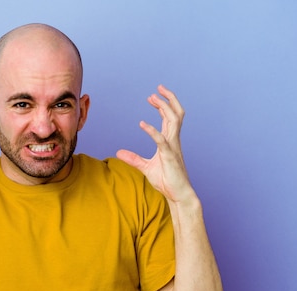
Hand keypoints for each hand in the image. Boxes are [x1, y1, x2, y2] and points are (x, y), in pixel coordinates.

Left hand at [116, 85, 195, 203]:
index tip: (152, 97)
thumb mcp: (145, 168)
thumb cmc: (166, 181)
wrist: (178, 195)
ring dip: (164, 107)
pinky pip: (161, 140)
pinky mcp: (170, 157)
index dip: (163, 106)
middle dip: (169, 99)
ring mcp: (173, 148)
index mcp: (170, 142)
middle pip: (176, 114)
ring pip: (174, 121)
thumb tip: (119, 153)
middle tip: (157, 88)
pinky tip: (141, 124)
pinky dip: (152, 131)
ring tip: (153, 97)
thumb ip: (133, 159)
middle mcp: (174, 141)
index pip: (170, 118)